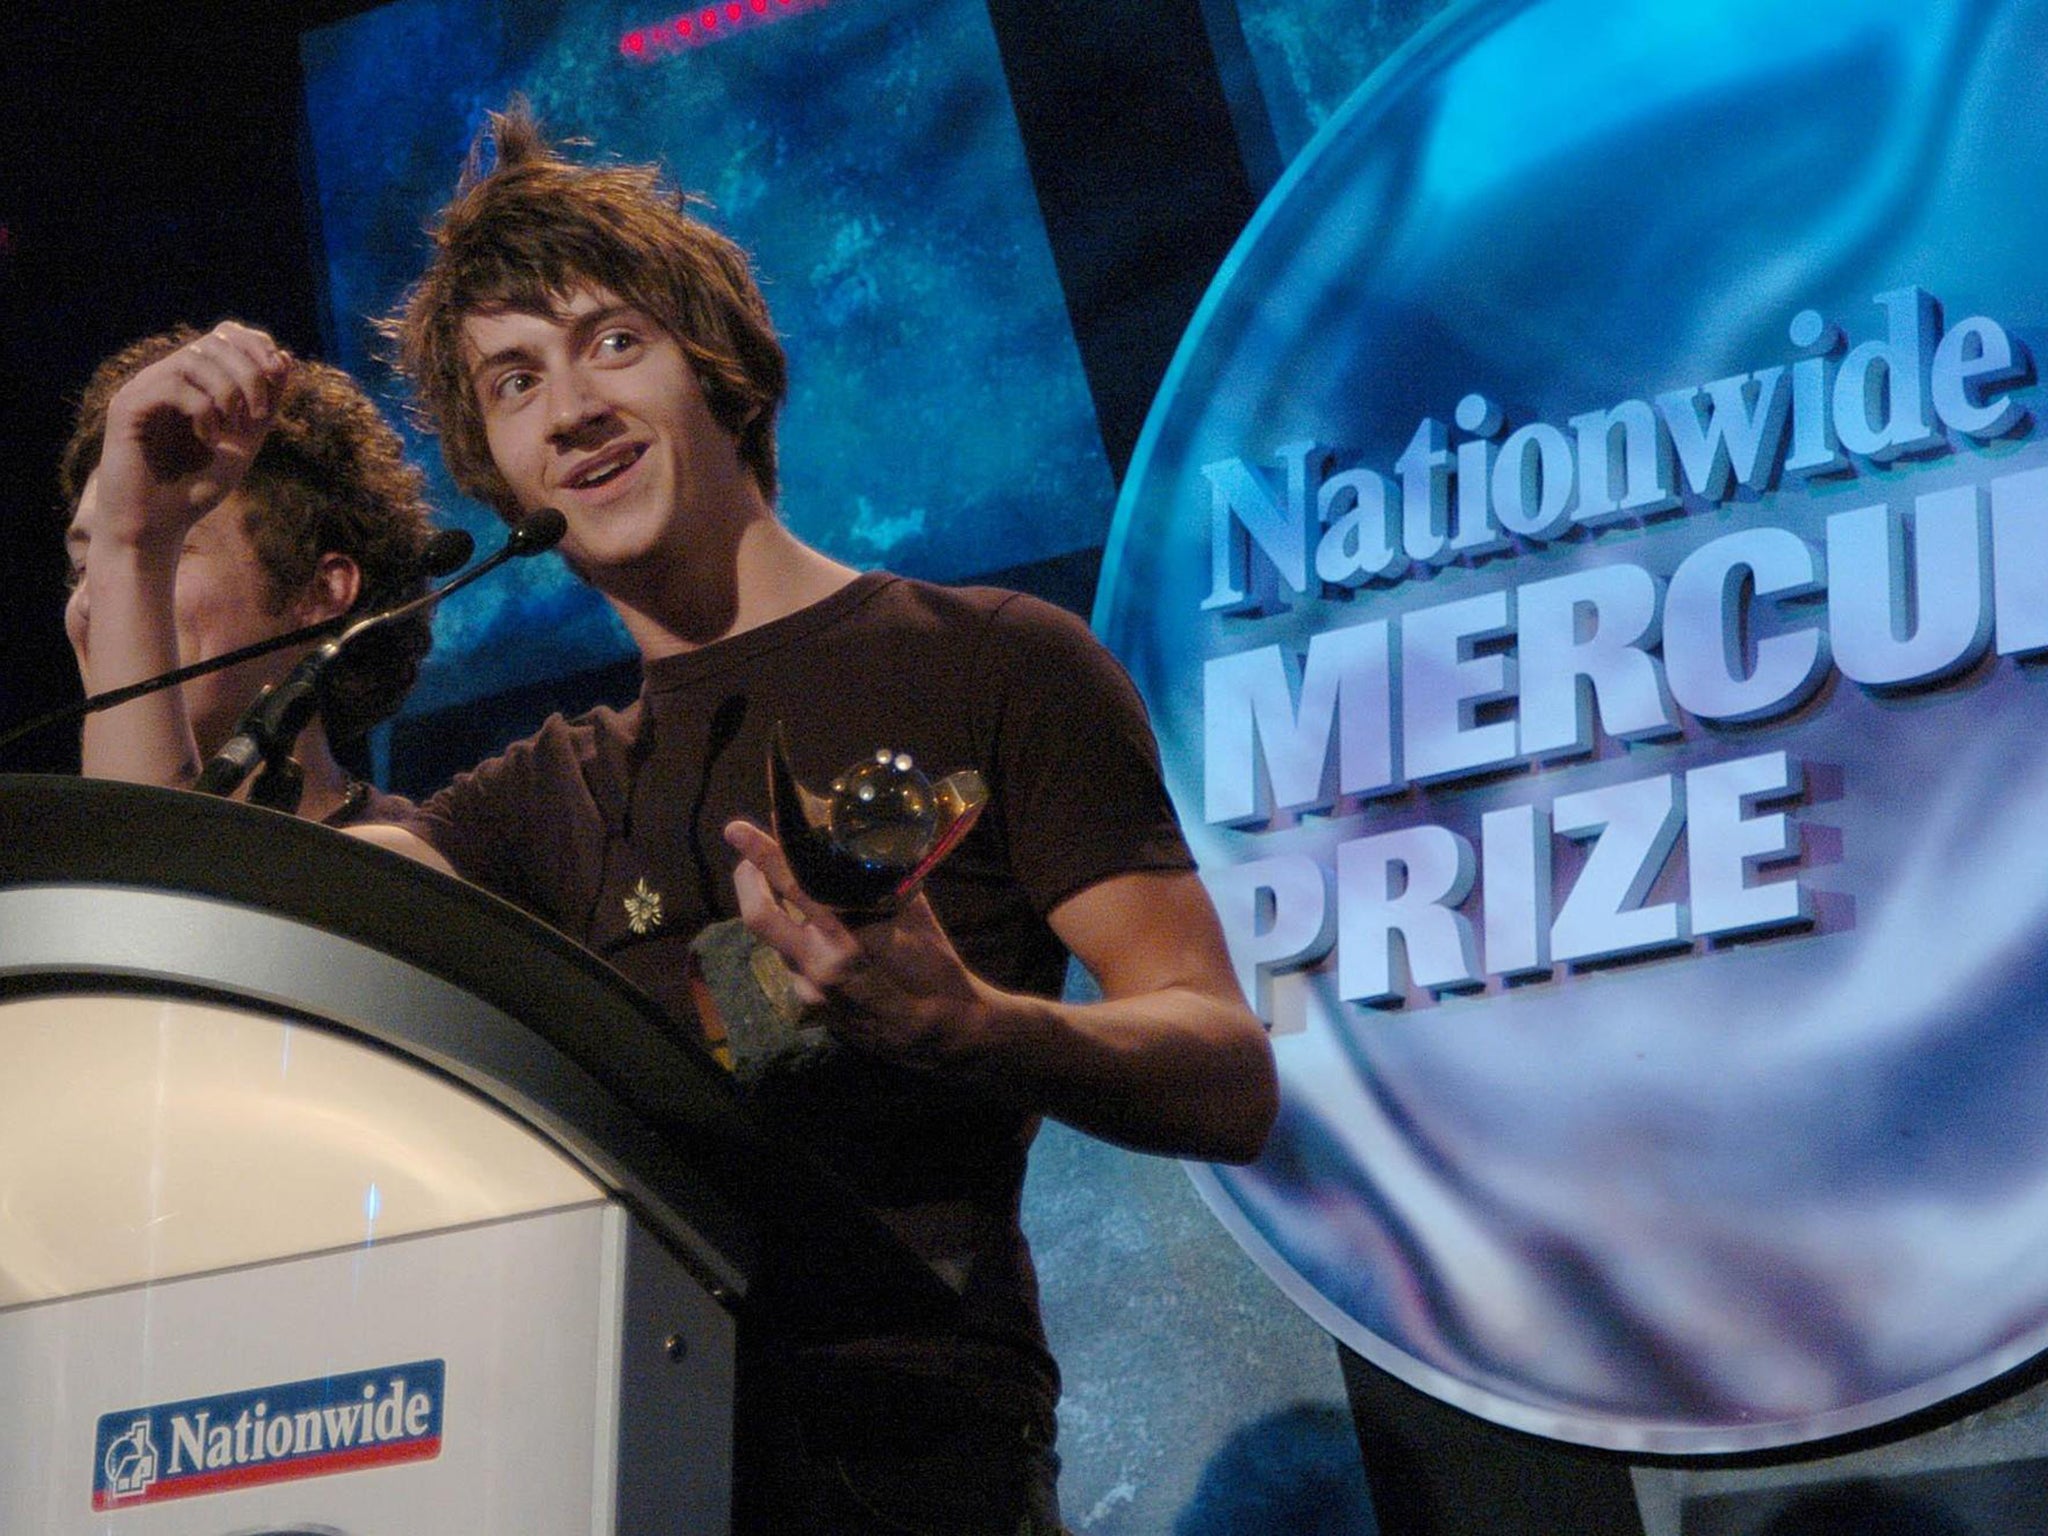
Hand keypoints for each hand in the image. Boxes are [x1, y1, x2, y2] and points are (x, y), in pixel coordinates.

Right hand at [94, 321, 290, 548]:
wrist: (158, 526)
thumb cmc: (197, 487)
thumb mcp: (245, 441)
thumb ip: (265, 404)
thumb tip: (285, 357)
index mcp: (194, 381)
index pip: (226, 335)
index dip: (257, 346)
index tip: (279, 374)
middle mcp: (166, 377)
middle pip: (214, 341)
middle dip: (249, 373)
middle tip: (258, 415)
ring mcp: (144, 390)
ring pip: (195, 359)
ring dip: (229, 392)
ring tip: (234, 429)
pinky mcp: (127, 407)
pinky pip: (174, 386)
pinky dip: (203, 410)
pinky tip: (208, 439)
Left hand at [724, 817, 993, 1067]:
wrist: (939, 1035)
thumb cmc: (935, 968)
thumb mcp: (914, 918)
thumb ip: (882, 883)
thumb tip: (861, 843)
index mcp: (847, 941)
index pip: (795, 887)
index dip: (764, 854)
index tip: (736, 829)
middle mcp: (817, 967)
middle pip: (758, 915)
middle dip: (747, 878)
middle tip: (747, 854)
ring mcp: (809, 992)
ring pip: (773, 939)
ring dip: (773, 908)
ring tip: (782, 884)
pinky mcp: (810, 1008)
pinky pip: (791, 963)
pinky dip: (795, 940)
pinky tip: (813, 933)